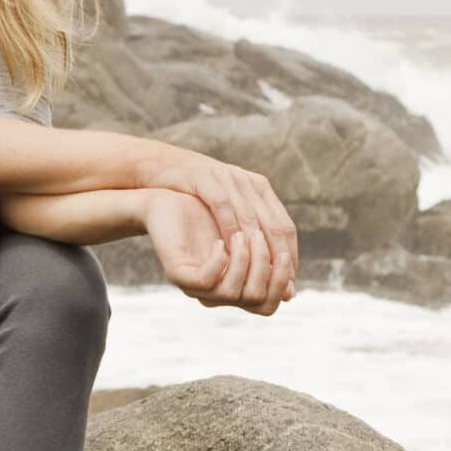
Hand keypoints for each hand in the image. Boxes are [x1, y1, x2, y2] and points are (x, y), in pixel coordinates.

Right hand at [135, 146, 298, 305]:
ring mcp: (227, 177)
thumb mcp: (229, 209)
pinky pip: (222, 205)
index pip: (285, 227)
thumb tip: (272, 265)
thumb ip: (253, 232)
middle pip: (273, 224)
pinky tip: (226, 248)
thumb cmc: (195, 196)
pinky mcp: (204, 176)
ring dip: (253, 247)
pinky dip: (227, 228)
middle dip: (276, 258)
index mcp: (259, 187)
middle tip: (273, 282)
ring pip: (250, 217)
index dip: (289, 256)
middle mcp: (247, 181)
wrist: (162, 168)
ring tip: (253, 271)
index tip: (287, 280)